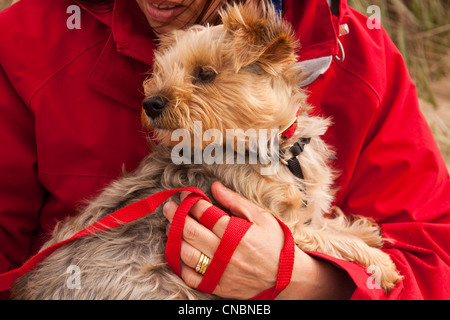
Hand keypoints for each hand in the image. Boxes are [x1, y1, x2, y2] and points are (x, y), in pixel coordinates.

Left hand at [163, 181, 355, 299]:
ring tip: (173, 227)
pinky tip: (180, 253)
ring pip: (186, 253)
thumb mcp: (260, 217)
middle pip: (189, 231)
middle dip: (176, 215)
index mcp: (235, 233)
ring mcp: (219, 272)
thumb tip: (215, 186)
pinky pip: (191, 277)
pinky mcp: (217, 286)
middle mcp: (224, 253)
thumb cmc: (275, 243)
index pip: (204, 213)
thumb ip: (235, 201)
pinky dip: (181, 265)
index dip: (191, 201)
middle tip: (170, 207)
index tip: (186, 196)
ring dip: (175, 237)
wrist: (287, 277)